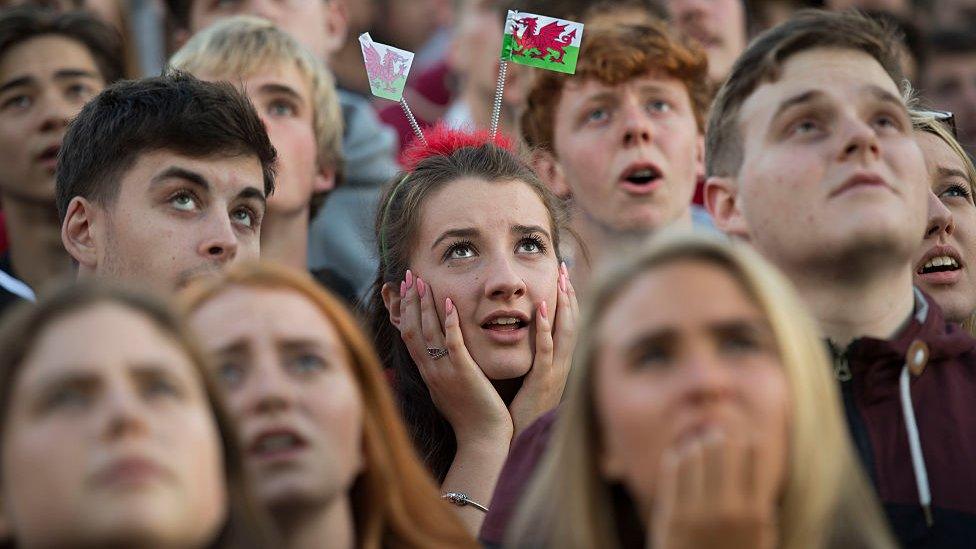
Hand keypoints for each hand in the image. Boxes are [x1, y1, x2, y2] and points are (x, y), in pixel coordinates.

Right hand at [395, 270, 512, 445]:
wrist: (483, 440)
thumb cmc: (472, 417)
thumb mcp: (450, 390)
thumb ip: (443, 371)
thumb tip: (437, 358)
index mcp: (428, 373)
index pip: (409, 336)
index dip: (405, 311)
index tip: (403, 289)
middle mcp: (431, 371)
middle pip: (413, 330)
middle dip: (409, 301)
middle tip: (408, 276)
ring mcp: (445, 372)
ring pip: (428, 333)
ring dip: (424, 305)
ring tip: (423, 282)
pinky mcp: (463, 374)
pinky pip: (452, 344)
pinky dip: (449, 323)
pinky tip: (449, 304)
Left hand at [509, 262, 578, 438]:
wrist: (521, 441)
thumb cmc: (524, 412)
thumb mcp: (534, 381)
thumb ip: (536, 360)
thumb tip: (530, 341)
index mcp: (559, 363)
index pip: (568, 324)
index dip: (568, 299)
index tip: (563, 275)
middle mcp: (563, 364)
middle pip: (572, 321)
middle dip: (569, 293)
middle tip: (564, 267)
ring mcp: (555, 372)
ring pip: (565, 331)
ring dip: (563, 303)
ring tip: (560, 279)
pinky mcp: (542, 381)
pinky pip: (546, 350)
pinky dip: (545, 328)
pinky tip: (539, 309)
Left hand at [650, 429, 776, 548]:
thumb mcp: (760, 544)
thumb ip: (763, 515)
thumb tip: (759, 482)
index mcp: (754, 513)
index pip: (752, 455)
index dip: (746, 442)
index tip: (741, 440)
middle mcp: (727, 509)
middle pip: (722, 448)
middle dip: (719, 439)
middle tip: (715, 438)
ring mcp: (696, 512)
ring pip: (694, 455)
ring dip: (695, 447)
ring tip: (696, 448)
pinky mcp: (670, 516)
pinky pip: (672, 471)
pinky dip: (675, 459)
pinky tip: (677, 457)